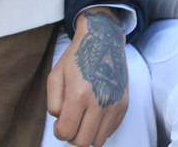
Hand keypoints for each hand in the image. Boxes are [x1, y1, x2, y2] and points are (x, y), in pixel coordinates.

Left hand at [47, 8, 129, 146]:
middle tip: (70, 122)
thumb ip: (53, 103)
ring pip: (99, 140)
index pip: (66, 132)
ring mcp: (114, 104)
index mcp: (78, 94)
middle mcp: (99, 102)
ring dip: (87, 135)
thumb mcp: (55, 76)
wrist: (103, 41)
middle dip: (72, 136)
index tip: (59, 124)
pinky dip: (100, 129)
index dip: (58, 132)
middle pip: (83, 142)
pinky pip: (111, 131)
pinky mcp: (124, 105)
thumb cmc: (77, 58)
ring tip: (83, 120)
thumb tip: (60, 122)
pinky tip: (94, 114)